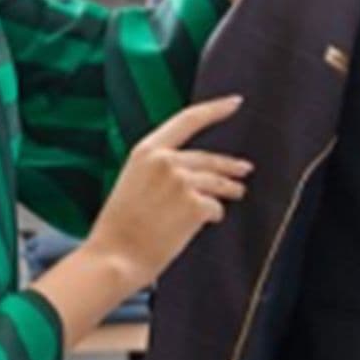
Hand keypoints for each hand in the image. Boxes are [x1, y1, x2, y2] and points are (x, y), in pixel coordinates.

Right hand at [86, 95, 252, 282]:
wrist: (115, 258)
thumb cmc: (119, 227)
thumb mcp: (133, 182)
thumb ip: (160, 169)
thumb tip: (194, 171)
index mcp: (147, 151)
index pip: (188, 119)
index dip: (215, 109)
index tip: (235, 102)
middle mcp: (166, 161)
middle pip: (210, 158)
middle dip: (230, 165)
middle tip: (244, 169)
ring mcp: (182, 182)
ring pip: (218, 183)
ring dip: (231, 189)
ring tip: (238, 193)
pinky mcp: (195, 205)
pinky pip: (215, 208)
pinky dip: (213, 216)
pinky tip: (206, 223)